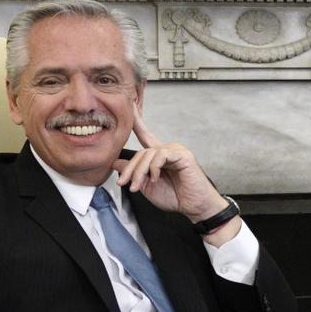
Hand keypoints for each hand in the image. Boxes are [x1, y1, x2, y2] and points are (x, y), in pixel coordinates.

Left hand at [119, 106, 229, 223]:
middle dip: (130, 169)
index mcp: (160, 157)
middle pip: (141, 152)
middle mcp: (167, 150)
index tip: (129, 104)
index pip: (145, 136)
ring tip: (138, 186)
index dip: (137, 121)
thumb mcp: (147, 186)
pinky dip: (154, 168)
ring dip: (139, 171)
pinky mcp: (182, 155)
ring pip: (149, 154)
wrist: (195, 207)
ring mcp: (176, 151)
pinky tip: (155, 178)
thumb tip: (115, 163)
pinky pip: (161, 155)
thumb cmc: (176, 197)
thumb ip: (134, 173)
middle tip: (124, 183)